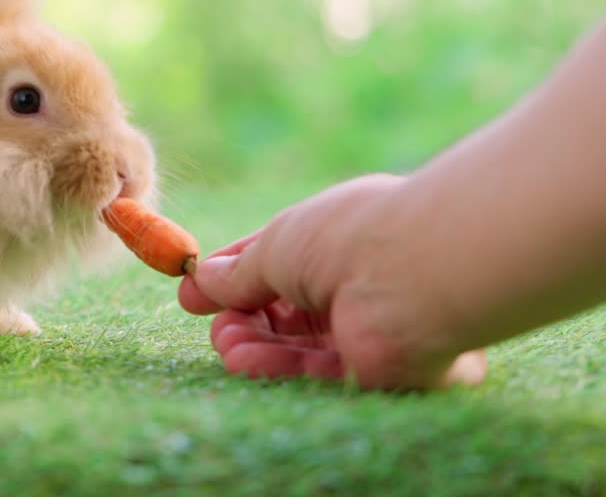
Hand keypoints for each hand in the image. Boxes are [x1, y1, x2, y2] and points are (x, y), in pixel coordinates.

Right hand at [179, 174, 487, 389]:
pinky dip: (279, 366)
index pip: (282, 259)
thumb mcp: (275, 246)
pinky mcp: (382, 365)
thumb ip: (238, 272)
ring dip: (256, 344)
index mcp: (343, 235)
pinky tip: (242, 360)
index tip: (197, 289)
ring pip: (301, 343)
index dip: (237, 274)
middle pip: (289, 307)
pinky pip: (322, 370)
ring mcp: (374, 323)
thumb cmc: (344, 239)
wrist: (408, 276)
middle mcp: (362, 277)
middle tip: (215, 326)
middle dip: (245, 317)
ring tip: (225, 345)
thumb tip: (202, 281)